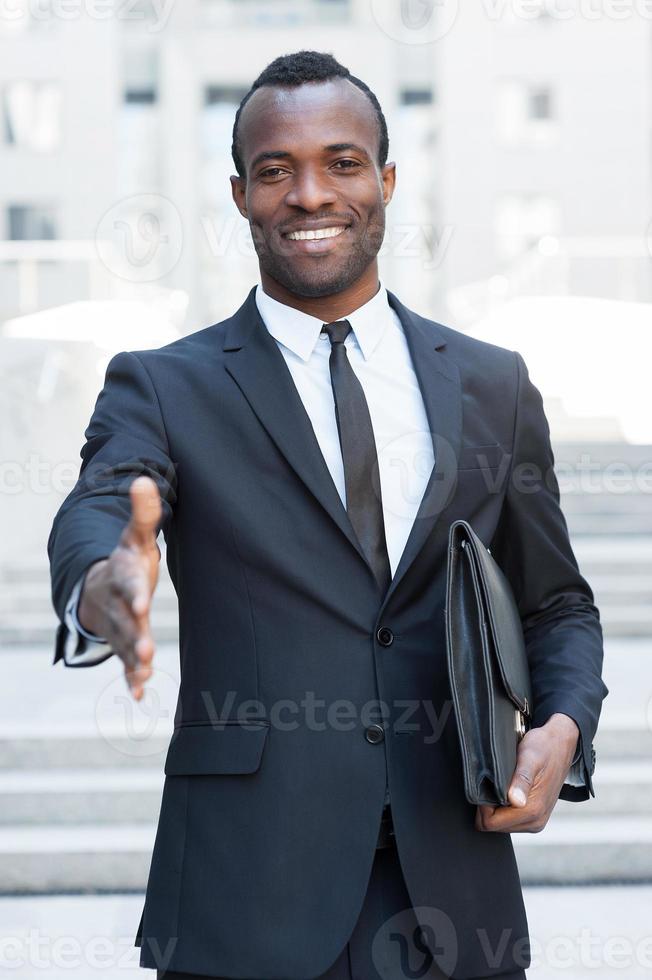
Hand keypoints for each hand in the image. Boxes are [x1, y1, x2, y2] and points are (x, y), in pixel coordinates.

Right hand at [78, 475, 161, 699]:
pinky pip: (124, 663)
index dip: (134, 592)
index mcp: (121, 576)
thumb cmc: (125, 559)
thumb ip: (143, 513)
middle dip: (134, 635)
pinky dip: (130, 678)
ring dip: (133, 660)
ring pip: (124, 645)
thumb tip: (145, 480)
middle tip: (146, 649)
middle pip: (124, 621)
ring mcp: (117, 625)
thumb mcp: (134, 536)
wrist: (99, 585)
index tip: (143, 602)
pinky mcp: (122, 644)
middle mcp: (116, 603)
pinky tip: (138, 694)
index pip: (128, 583)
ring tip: (145, 672)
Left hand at [474, 712, 578, 833]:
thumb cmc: (544, 747)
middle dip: (488, 807)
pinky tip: (509, 788)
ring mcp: (536, 820)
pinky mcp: (535, 817)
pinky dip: (503, 806)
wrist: (560, 745)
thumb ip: (521, 780)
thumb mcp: (529, 758)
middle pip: (494, 826)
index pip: (491, 823)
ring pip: (500, 824)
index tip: (488, 785)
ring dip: (496, 806)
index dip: (482, 806)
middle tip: (496, 782)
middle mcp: (536, 821)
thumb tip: (516, 801)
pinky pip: (509, 819)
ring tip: (505, 783)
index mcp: (533, 811)